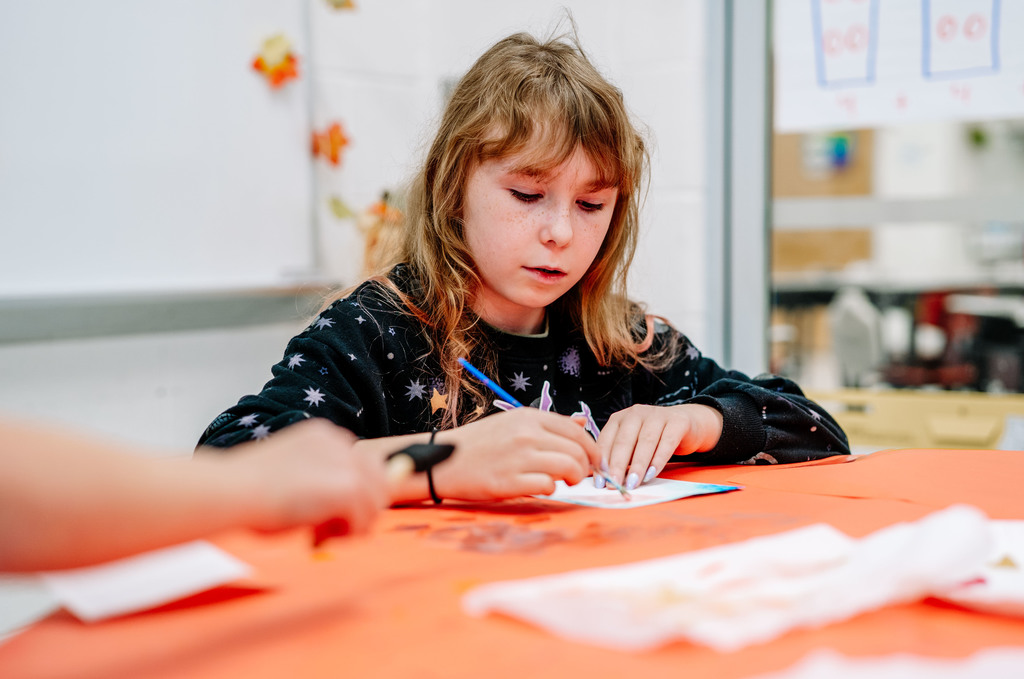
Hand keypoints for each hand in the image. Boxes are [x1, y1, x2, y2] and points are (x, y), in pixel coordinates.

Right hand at [234, 418, 388, 535]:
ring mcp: (345, 462)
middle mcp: (338, 443)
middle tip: (329, 530)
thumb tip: (344, 511)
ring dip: (354, 525)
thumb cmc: (246, 491)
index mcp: (322, 436)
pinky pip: (365, 518)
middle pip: (376, 480)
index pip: (360, 465)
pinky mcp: (348, 486)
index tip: (324, 513)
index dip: (349, 495)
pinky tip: (320, 536)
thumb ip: (317, 484)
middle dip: (359, 509)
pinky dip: (348, 533)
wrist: (231, 491)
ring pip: (374, 501)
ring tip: (321, 535)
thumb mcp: (290, 476)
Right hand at [433, 408, 600, 499]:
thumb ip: (547, 424)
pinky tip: (542, 487)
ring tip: (564, 482)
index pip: (576, 430)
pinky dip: (551, 488)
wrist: (443, 460)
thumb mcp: (513, 423)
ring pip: (568, 467)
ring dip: (573, 478)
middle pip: (577, 451)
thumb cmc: (480, 443)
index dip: (591, 448)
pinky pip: (548, 485)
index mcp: (528, 417)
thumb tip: (581, 421)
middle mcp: (526, 434)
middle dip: (585, 467)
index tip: (593, 461)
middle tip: (578, 476)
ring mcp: (518, 458)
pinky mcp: (509, 482)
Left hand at [597, 404, 722, 489]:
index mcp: (620, 418)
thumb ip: (620, 458)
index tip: (599, 482)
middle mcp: (636, 413)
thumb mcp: (633, 445)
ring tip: (632, 483)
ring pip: (645, 442)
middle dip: (617, 465)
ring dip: (637, 465)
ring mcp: (657, 415)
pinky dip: (658, 460)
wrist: (686, 424)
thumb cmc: (654, 439)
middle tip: (614, 484)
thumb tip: (605, 480)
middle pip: (624, 441)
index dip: (602, 461)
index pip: (606, 440)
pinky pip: (666, 442)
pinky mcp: (677, 422)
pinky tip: (651, 474)